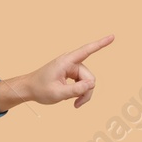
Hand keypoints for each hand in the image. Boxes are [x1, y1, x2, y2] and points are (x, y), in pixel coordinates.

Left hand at [0, 35, 114, 111]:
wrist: (29, 89)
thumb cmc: (40, 89)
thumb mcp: (58, 93)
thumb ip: (76, 90)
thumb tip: (93, 84)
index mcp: (66, 61)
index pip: (87, 50)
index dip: (101, 44)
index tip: (113, 36)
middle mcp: (71, 62)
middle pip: (90, 77)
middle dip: (87, 91)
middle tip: (77, 104)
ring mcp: (72, 68)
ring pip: (88, 82)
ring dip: (83, 94)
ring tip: (74, 104)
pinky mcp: (72, 74)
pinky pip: (83, 84)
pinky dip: (80, 93)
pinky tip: (73, 100)